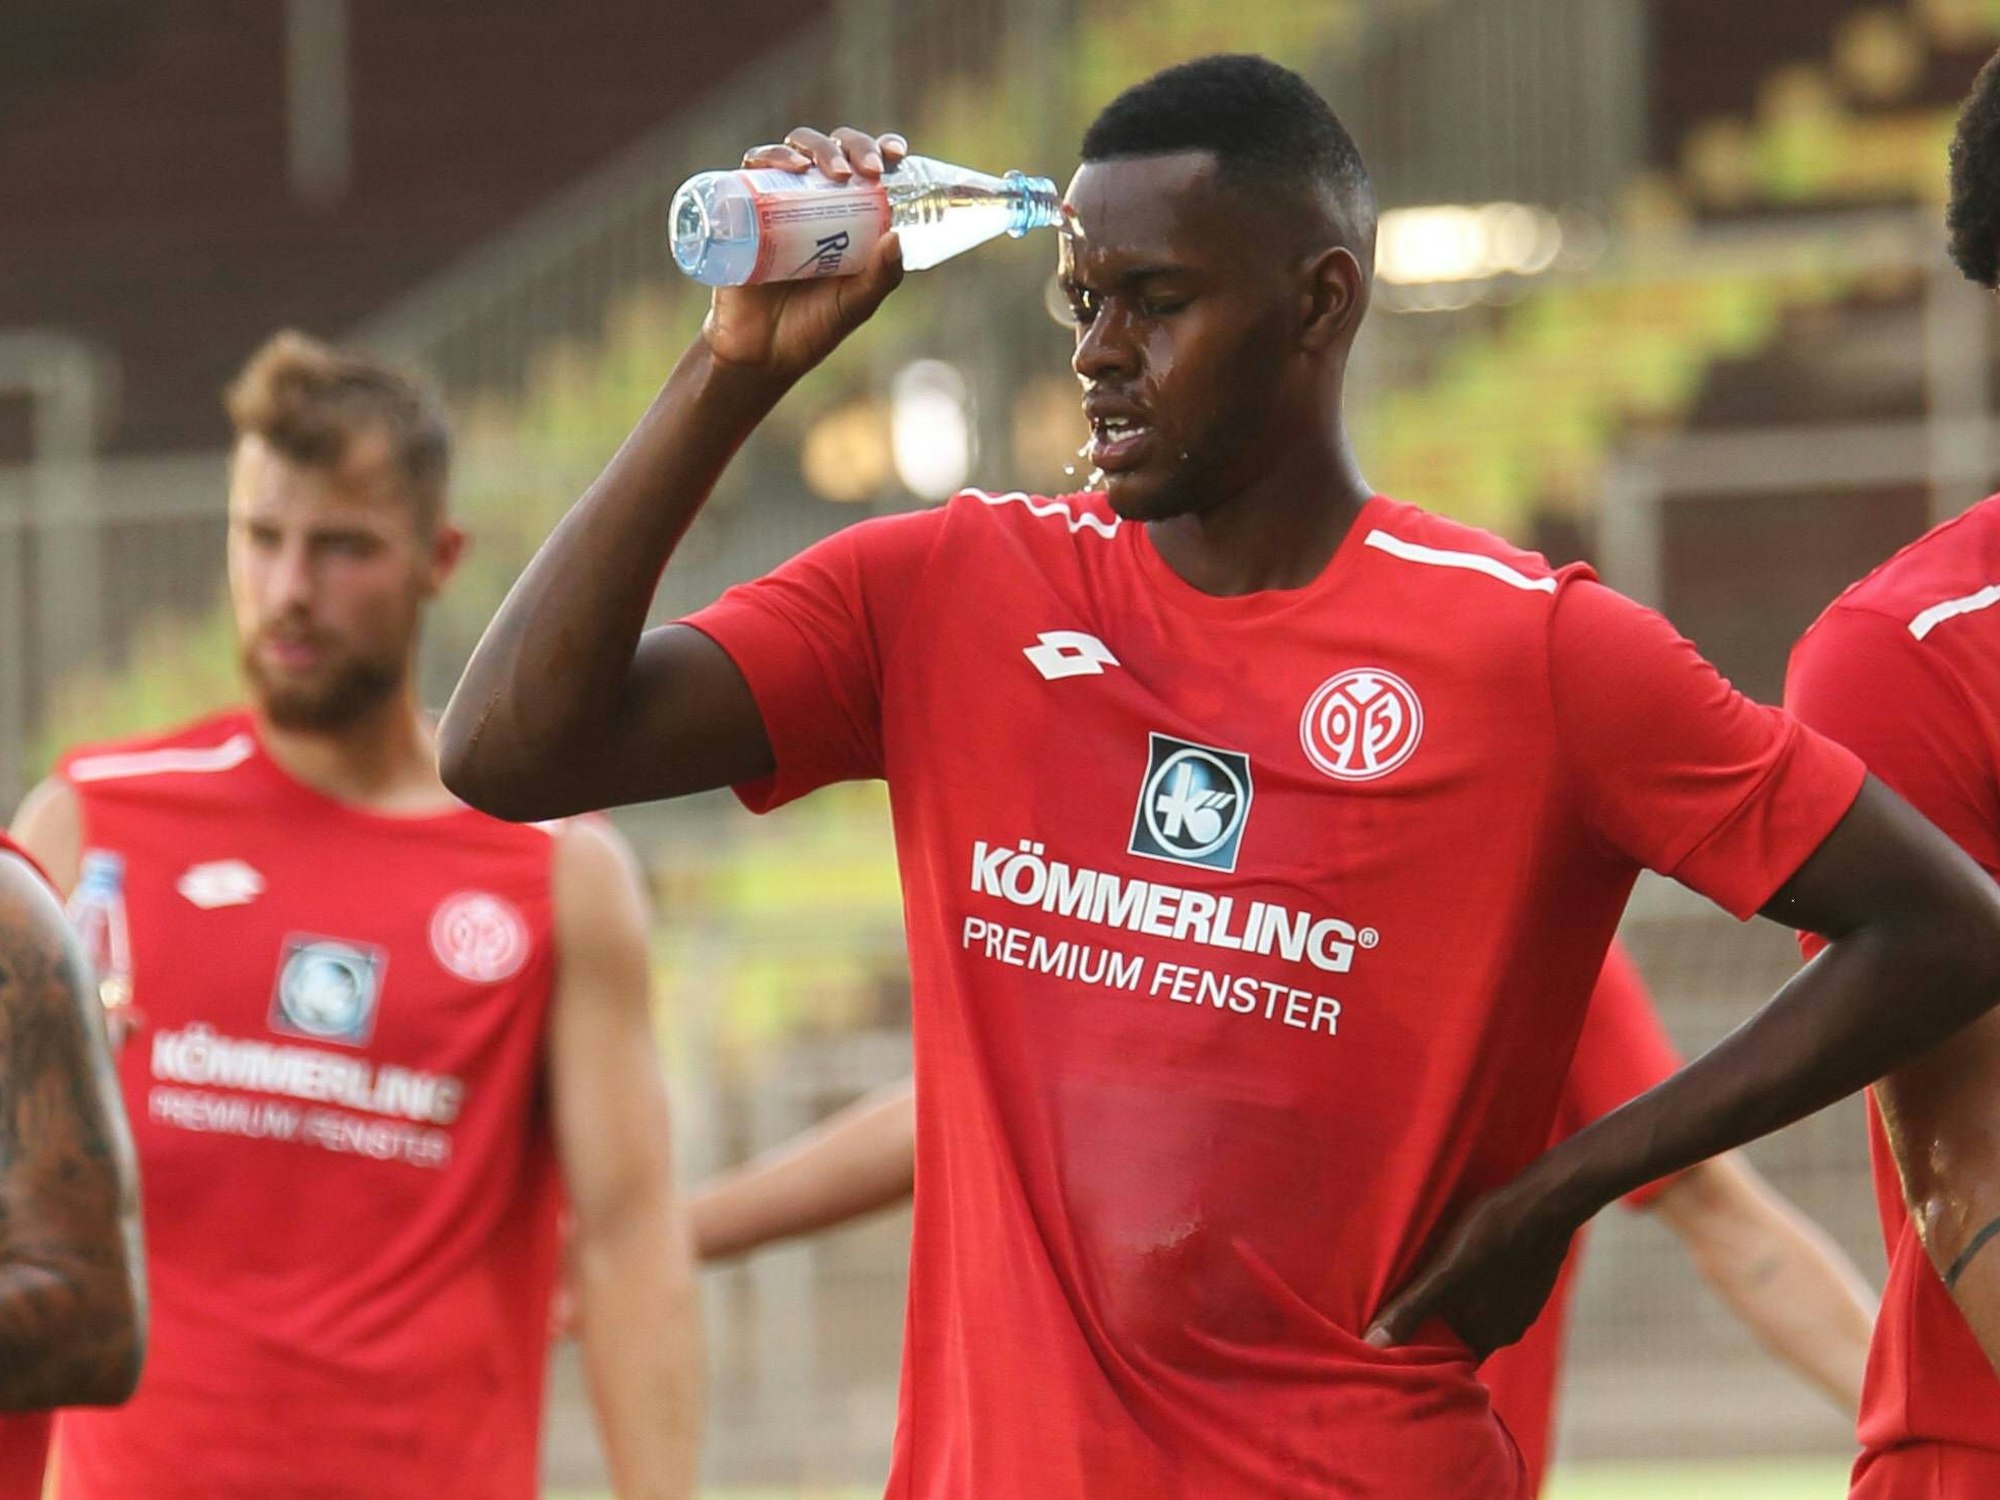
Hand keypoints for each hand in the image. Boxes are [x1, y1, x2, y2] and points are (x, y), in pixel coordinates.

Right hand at [701, 126, 908, 381]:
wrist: (759, 354)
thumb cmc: (812, 327)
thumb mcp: (856, 304)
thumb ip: (881, 276)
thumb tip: (897, 235)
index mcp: (848, 217)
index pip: (866, 168)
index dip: (881, 148)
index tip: (895, 153)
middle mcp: (813, 202)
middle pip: (834, 150)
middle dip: (854, 145)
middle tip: (867, 171)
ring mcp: (777, 202)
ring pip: (796, 149)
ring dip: (818, 146)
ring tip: (835, 172)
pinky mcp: (743, 208)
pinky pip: (753, 167)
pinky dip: (771, 155)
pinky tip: (790, 166)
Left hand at [1364, 1180, 1577, 1357]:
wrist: (1546, 1202)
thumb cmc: (1493, 1234)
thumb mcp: (1445, 1272)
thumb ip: (1412, 1309)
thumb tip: (1374, 1343)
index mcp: (1490, 1335)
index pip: (1449, 1360)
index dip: (1421, 1352)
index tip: (1394, 1341)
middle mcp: (1509, 1328)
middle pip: (1462, 1338)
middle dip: (1434, 1327)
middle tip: (1401, 1308)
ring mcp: (1523, 1305)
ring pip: (1479, 1314)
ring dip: (1455, 1305)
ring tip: (1426, 1284)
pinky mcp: (1528, 1281)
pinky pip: (1494, 1294)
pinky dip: (1475, 1288)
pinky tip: (1461, 1265)